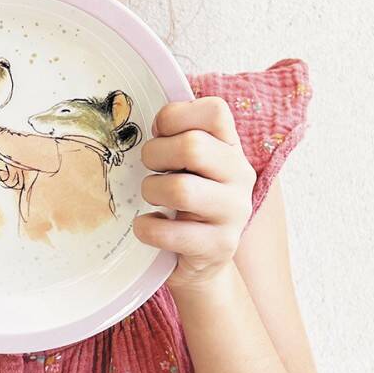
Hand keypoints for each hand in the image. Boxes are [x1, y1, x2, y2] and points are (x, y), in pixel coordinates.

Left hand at [132, 97, 255, 293]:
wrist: (203, 262)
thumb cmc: (187, 202)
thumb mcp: (188, 165)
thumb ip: (174, 138)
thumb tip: (133, 117)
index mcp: (231, 148)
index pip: (215, 110)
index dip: (176, 116)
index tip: (160, 134)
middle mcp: (240, 175)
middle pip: (193, 147)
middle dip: (155, 155)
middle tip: (151, 169)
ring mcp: (234, 212)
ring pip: (181, 189)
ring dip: (151, 191)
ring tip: (151, 198)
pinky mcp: (219, 246)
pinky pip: (170, 233)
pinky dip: (148, 228)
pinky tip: (149, 225)